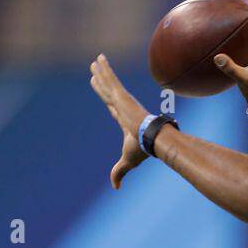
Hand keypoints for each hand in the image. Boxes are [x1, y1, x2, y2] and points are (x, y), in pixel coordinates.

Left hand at [89, 53, 148, 189]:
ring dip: (100, 72)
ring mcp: (123, 101)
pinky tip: (98, 59)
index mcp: (125, 120)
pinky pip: (111, 79)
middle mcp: (123, 108)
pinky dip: (105, 69)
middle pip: (108, 93)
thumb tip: (115, 188)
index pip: (112, 107)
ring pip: (108, 83)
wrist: (154, 141)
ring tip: (93, 62)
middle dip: (101, 82)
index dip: (106, 98)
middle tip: (93, 71)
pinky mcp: (123, 96)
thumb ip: (119, 172)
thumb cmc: (144, 150)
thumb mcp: (127, 161)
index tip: (102, 90)